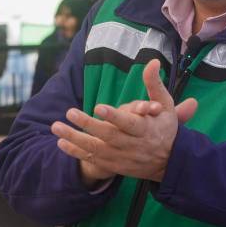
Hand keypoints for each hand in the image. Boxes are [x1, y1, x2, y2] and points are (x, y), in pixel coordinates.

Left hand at [51, 59, 198, 182]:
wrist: (169, 162)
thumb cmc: (165, 128)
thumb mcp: (165, 106)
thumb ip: (154, 85)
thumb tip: (153, 62)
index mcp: (146, 129)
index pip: (129, 123)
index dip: (114, 116)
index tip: (98, 107)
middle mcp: (132, 145)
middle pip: (108, 135)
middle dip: (87, 124)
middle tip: (69, 112)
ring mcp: (121, 156)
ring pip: (95, 149)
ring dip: (74, 138)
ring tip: (56, 127)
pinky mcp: (112, 165)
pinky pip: (91, 159)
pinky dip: (75, 152)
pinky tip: (60, 142)